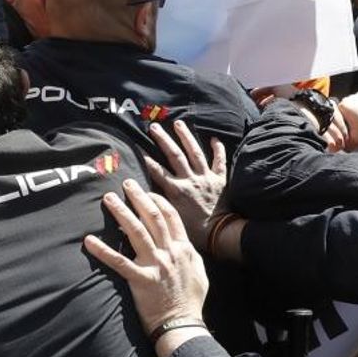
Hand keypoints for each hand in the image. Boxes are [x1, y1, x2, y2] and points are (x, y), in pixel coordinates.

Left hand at [84, 180, 209, 344]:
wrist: (183, 325)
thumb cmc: (190, 302)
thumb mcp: (198, 273)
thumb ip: (188, 255)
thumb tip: (182, 244)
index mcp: (183, 249)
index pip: (170, 216)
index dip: (157, 200)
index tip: (145, 191)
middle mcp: (170, 253)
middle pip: (153, 217)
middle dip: (138, 197)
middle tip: (125, 184)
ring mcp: (155, 265)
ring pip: (136, 231)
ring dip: (121, 212)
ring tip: (108, 199)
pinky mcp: (140, 280)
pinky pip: (118, 261)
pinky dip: (102, 250)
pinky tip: (89, 240)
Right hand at [144, 120, 227, 251]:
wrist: (220, 233)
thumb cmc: (195, 231)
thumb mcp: (171, 219)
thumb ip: (156, 208)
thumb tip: (138, 203)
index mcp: (176, 190)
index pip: (157, 171)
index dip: (146, 159)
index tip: (137, 148)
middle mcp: (189, 179)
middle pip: (174, 155)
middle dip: (163, 139)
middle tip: (154, 127)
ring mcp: (205, 177)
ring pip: (195, 152)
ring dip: (186, 137)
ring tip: (179, 123)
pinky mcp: (220, 180)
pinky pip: (220, 162)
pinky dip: (218, 150)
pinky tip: (215, 139)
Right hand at [336, 91, 357, 149]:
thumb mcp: (356, 139)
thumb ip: (346, 145)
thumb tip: (341, 149)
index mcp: (342, 106)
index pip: (335, 120)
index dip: (340, 130)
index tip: (345, 135)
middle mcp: (348, 99)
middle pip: (342, 116)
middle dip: (347, 124)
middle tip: (354, 132)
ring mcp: (357, 97)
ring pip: (351, 112)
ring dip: (354, 119)